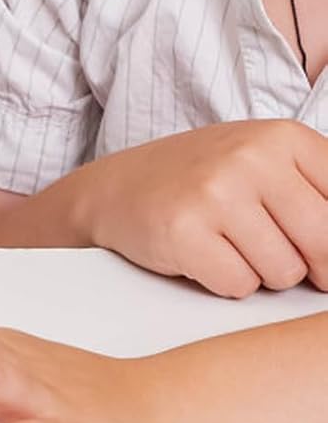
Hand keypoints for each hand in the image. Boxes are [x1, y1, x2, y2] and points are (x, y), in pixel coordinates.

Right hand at [73, 120, 327, 297]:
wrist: (116, 188)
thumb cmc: (201, 182)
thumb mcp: (265, 163)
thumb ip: (319, 194)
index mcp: (282, 137)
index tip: (305, 237)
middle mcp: (251, 157)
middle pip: (325, 245)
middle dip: (305, 262)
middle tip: (267, 244)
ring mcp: (215, 192)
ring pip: (285, 272)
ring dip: (260, 272)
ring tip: (227, 242)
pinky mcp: (184, 231)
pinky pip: (240, 286)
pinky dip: (224, 281)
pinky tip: (202, 252)